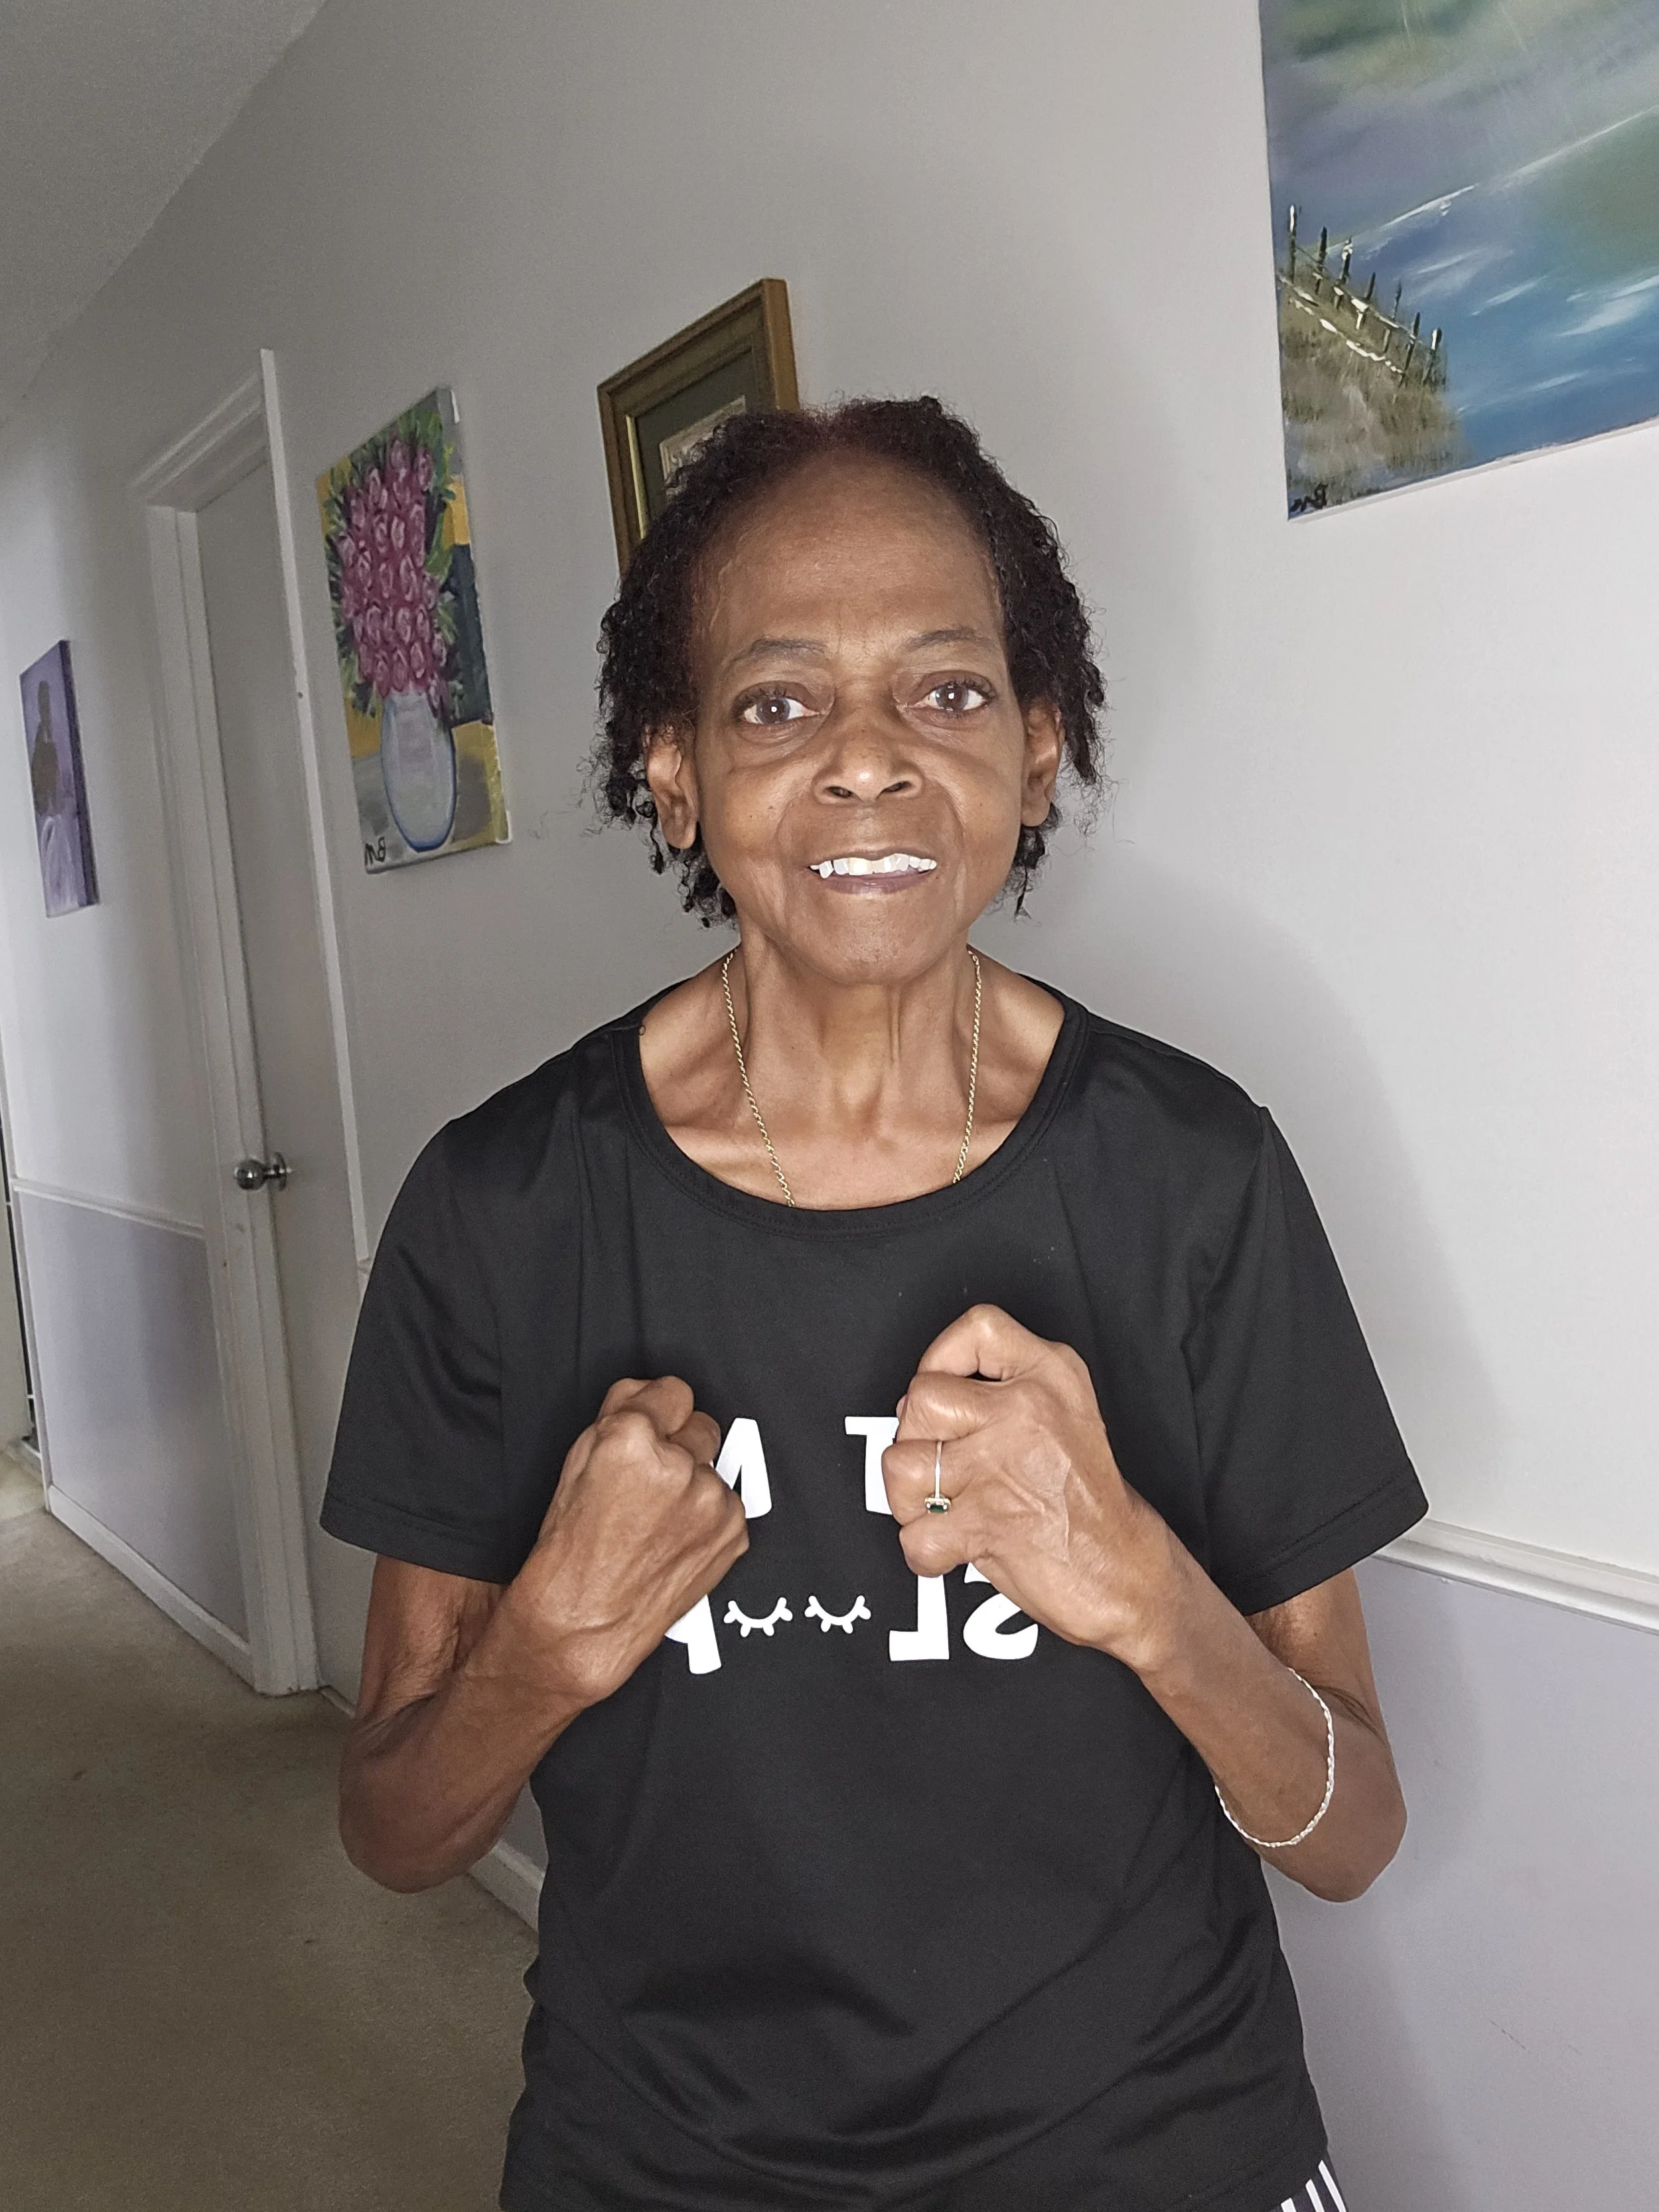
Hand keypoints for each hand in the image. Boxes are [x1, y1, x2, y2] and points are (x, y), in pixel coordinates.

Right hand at [509, 1376, 747, 1705]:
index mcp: (631, 1438)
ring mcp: (711, 1499)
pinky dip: (707, 1518)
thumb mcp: (576, 1465)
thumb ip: (617, 1415)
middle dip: (679, 1447)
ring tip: (657, 1521)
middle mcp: (679, 1463)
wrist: (585, 1623)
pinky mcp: (734, 1529)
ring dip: (693, 1485)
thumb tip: (644, 1391)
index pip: (673, 1390)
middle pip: (701, 1425)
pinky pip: (727, 1504)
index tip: (652, 1427)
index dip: (658, 1410)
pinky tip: (674, 1540)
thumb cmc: (571, 1550)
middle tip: (648, 1485)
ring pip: (714, 1468)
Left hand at [883, 1305, 1170, 1665]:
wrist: (1124, 1571)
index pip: (978, 1329)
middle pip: (921, 1398)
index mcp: (1051, 1376)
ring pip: (901, 1463)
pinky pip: (914, 1533)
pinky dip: (926, 1552)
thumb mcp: (1063, 1414)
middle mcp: (1027, 1411)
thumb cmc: (1087, 1503)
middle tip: (947, 1469)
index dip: (942, 1357)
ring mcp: (1003, 1464)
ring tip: (945, 1507)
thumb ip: (997, 1390)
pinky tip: (955, 1546)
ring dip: (911, 1499)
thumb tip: (915, 1400)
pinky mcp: (986, 1521)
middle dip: (918, 1441)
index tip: (946, 1395)